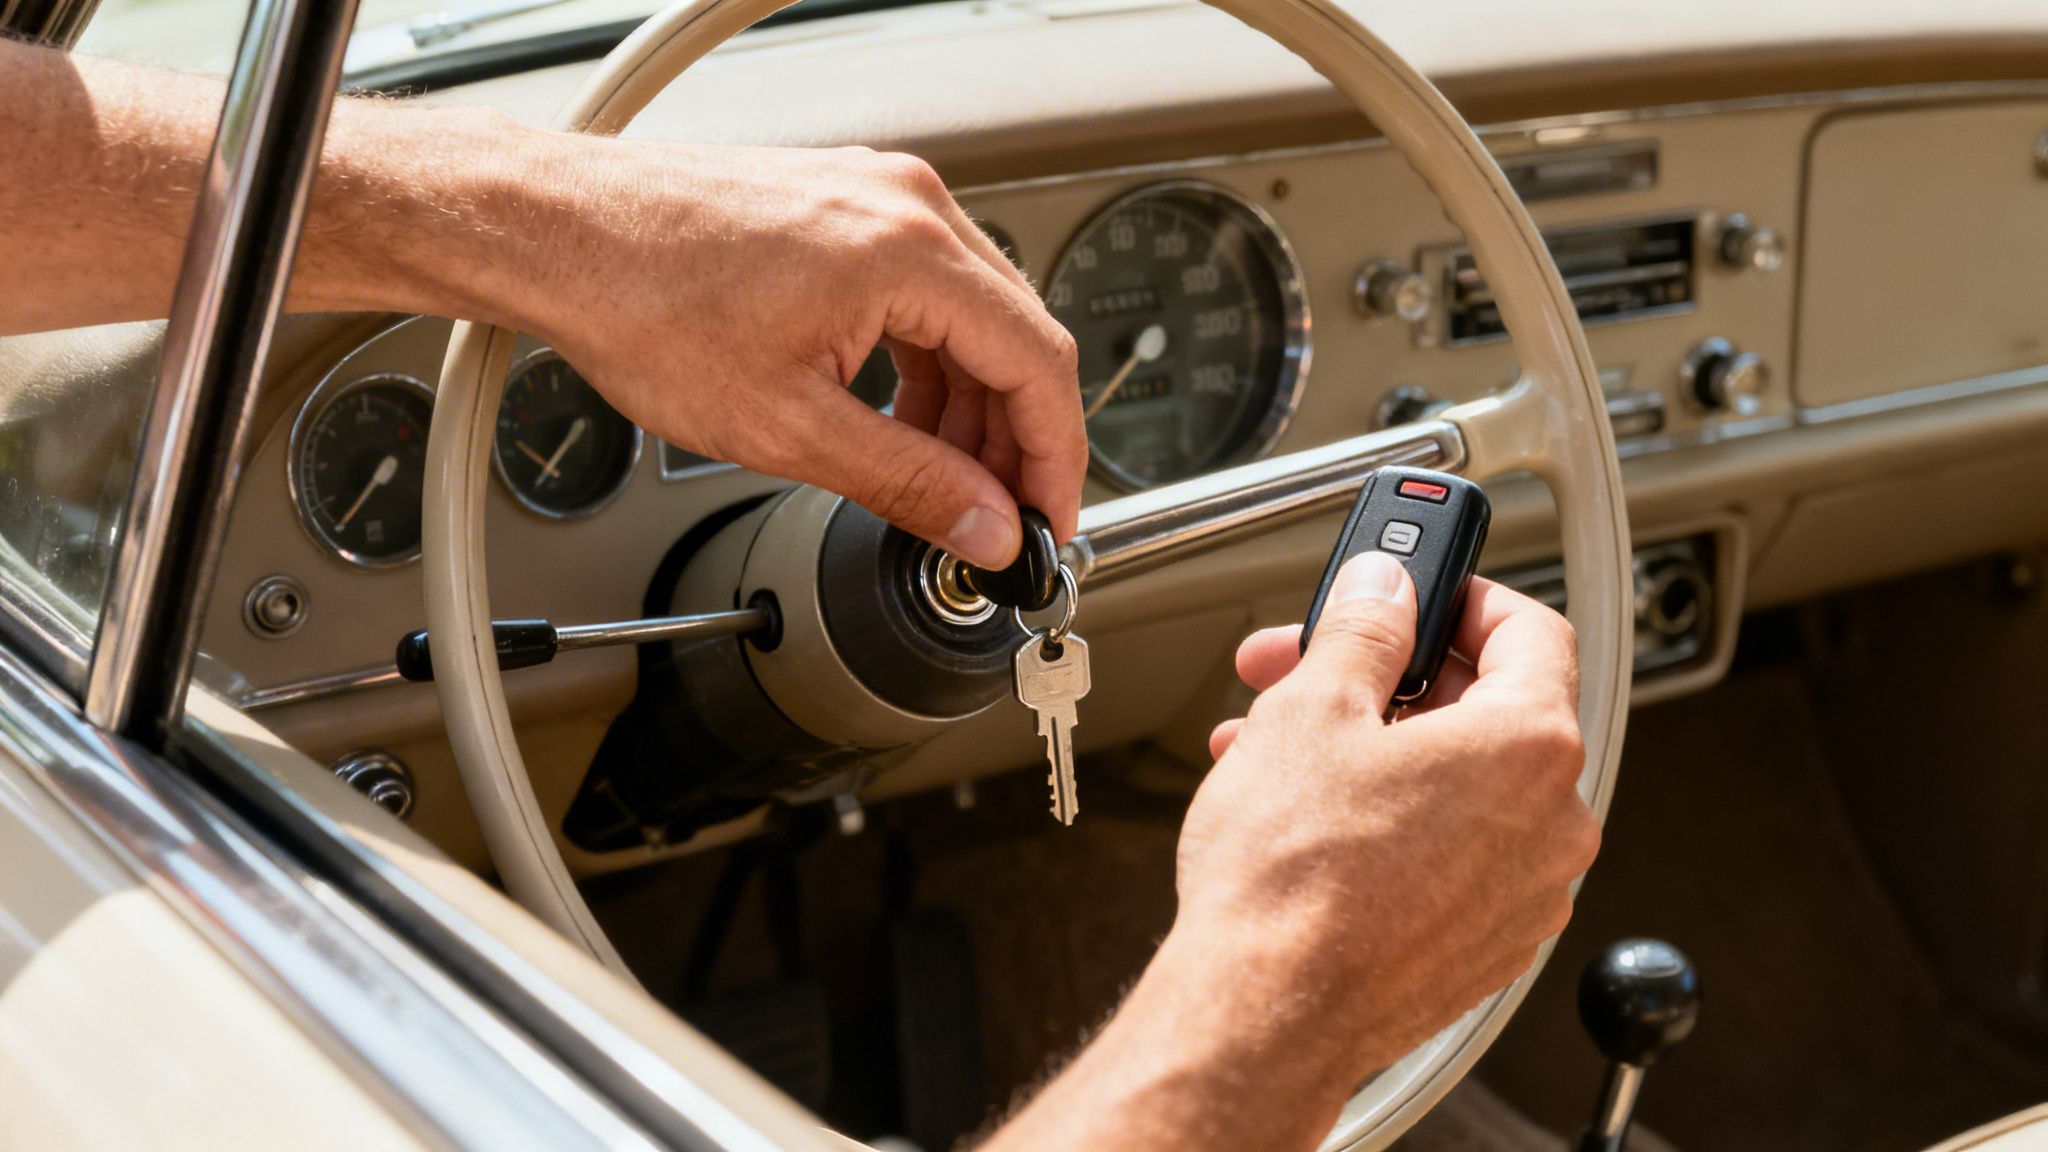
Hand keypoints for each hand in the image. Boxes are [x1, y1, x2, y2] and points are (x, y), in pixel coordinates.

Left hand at [492, 137, 1085, 567]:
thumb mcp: (787, 426)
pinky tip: (900, 420)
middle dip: (1012, 441)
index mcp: (910, 248)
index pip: (1038, 363)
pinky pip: (925, 296)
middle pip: (1015, 339)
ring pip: (973, 320)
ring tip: (942, 482)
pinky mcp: (845, 209)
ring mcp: (877, 199)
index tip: (1047, 521)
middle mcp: (907, 206)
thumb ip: (908, 483)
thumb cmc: (639, 301)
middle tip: (996, 520)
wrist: (558, 235)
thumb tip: (983, 526)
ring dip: (969, 408)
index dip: (1055, 459)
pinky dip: (927, 366)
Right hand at [1175, 551, 1597, 1080]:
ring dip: (1378, 752)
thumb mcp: (1312, 709)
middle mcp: (1554, 824)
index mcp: (1531, 747)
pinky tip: (1312, 818)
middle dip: (1390, 681)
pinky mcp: (1485, 945)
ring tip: (1281, 750)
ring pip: (1460, 787)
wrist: (1266, 1014)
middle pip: (1488, 711)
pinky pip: (1452, 854)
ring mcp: (1525, 894)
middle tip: (1311, 667)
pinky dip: (1394, 821)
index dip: (1465, 597)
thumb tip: (1384, 588)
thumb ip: (1364, 628)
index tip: (1419, 592)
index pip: (1532, 630)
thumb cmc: (1292, 878)